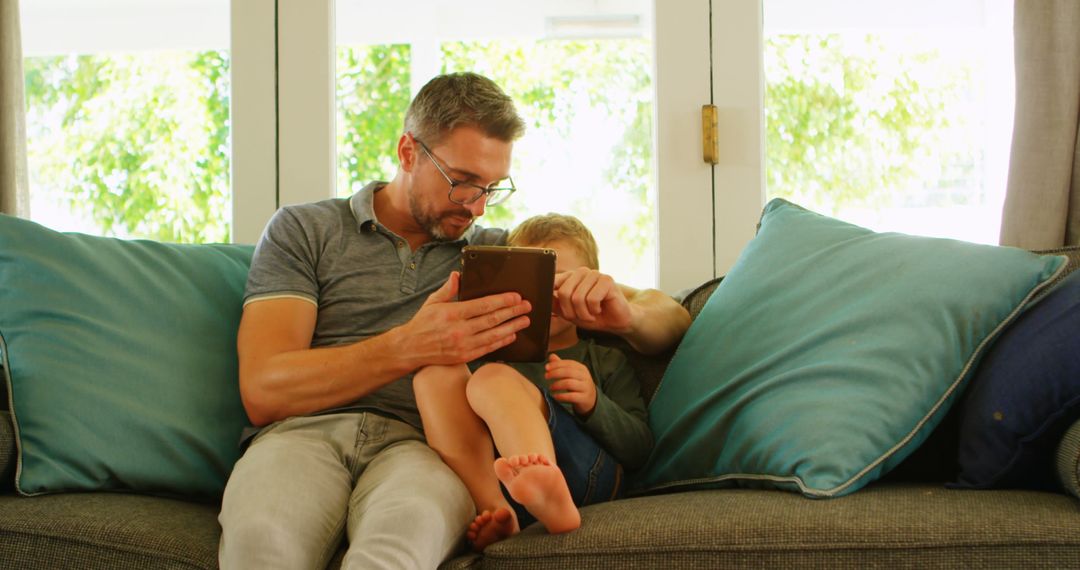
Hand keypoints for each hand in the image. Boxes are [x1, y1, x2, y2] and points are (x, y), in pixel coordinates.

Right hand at [404, 272, 531, 366]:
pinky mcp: (464, 356)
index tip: (516, 297)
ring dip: (512, 327)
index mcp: (452, 313)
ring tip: (525, 320)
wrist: (410, 349)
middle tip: (526, 306)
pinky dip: (501, 341)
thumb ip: (447, 289)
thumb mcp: (432, 302)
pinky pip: (488, 348)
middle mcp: (459, 330)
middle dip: (512, 312)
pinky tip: (512, 335)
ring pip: (493, 335)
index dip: (502, 301)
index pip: (483, 305)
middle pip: (492, 319)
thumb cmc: (422, 323)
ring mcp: (462, 345)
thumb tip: (457, 275)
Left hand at [545, 353, 597, 416]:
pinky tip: (555, 396)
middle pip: (568, 372)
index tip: (546, 367)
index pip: (568, 363)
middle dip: (555, 373)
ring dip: (557, 385)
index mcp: (581, 368)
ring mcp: (585, 387)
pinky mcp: (584, 398)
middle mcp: (585, 376)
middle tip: (546, 376)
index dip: (556, 364)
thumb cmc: (578, 384)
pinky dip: (561, 396)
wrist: (591, 399)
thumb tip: (551, 356)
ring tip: (551, 387)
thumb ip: (561, 365)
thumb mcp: (571, 374)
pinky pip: (571, 396)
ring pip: (569, 383)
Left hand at [552, 267, 633, 334]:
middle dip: (571, 311)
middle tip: (581, 316)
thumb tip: (542, 297)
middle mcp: (582, 272)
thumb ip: (555, 303)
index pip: (553, 282)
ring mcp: (595, 274)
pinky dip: (594, 310)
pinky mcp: (607, 280)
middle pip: (564, 292)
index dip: (555, 300)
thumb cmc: (592, 315)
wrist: (615, 322)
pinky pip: (592, 299)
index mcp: (570, 276)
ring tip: (591, 314)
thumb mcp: (568, 312)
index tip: (562, 310)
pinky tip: (599, 309)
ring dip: (584, 313)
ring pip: (578, 297)